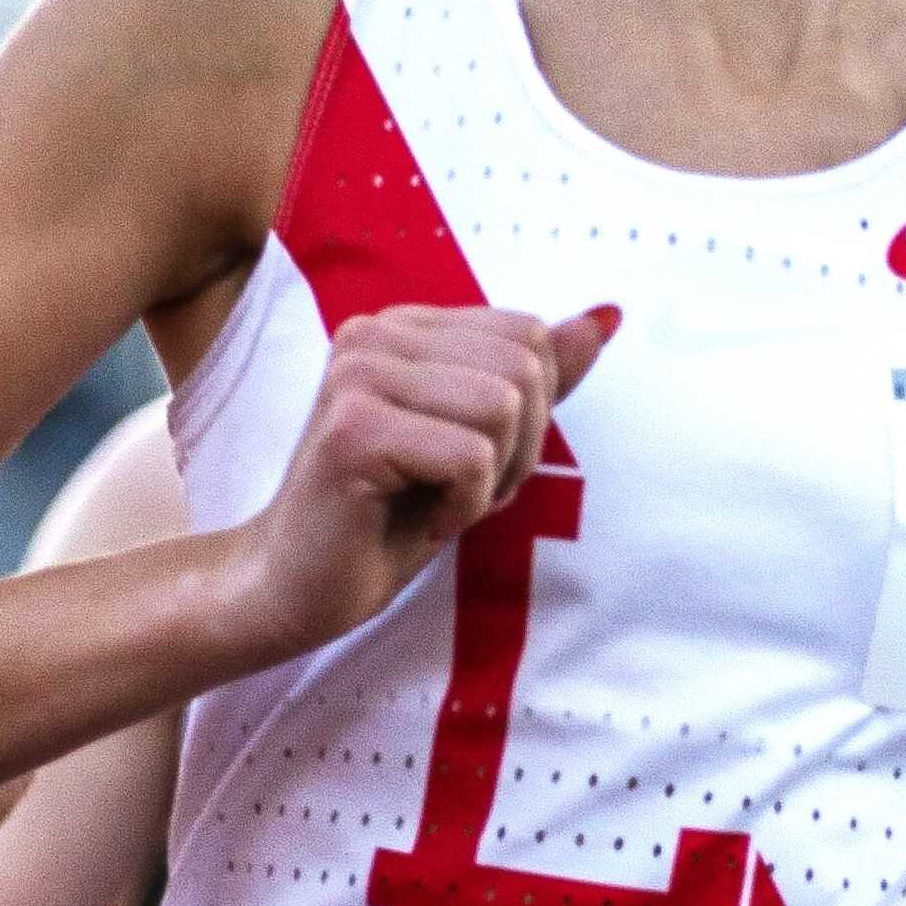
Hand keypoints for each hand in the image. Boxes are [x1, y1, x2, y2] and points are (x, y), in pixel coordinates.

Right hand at [240, 302, 620, 660]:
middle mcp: (375, 333)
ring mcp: (357, 375)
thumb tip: (605, 318)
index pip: (529, 335)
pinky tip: (421, 520)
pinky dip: (466, 506)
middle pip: (524, 367)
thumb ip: (539, 378)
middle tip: (460, 491)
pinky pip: (471, 457)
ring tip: (439, 503)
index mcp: (406, 326)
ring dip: (492, 479)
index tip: (475, 460)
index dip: (532, 413)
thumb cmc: (391, 516)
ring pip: (503, 408)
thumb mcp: (483, 440)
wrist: (300, 587)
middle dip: (518, 448)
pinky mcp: (353, 430)